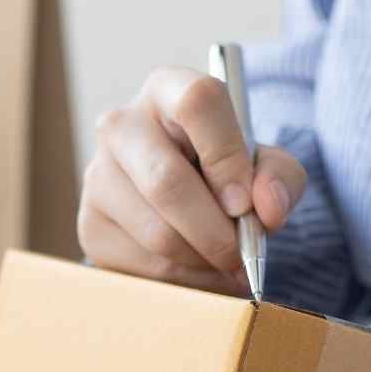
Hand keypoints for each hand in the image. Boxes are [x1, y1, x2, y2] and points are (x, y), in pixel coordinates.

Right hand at [78, 66, 306, 292]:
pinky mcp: (90, 227)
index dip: (226, 156)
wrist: (180, 201)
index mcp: (168, 89)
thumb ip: (279, 178)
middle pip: (166, 180)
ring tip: (227, 264)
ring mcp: (98, 176)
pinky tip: (200, 270)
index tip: (244, 204)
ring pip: (158, 234)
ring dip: (204, 262)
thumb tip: (267, 211)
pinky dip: (185, 281)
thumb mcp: (265, 165)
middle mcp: (121, 125)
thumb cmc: (225, 172)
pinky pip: (145, 268)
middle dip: (215, 232)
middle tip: (242, 255)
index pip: (197, 102)